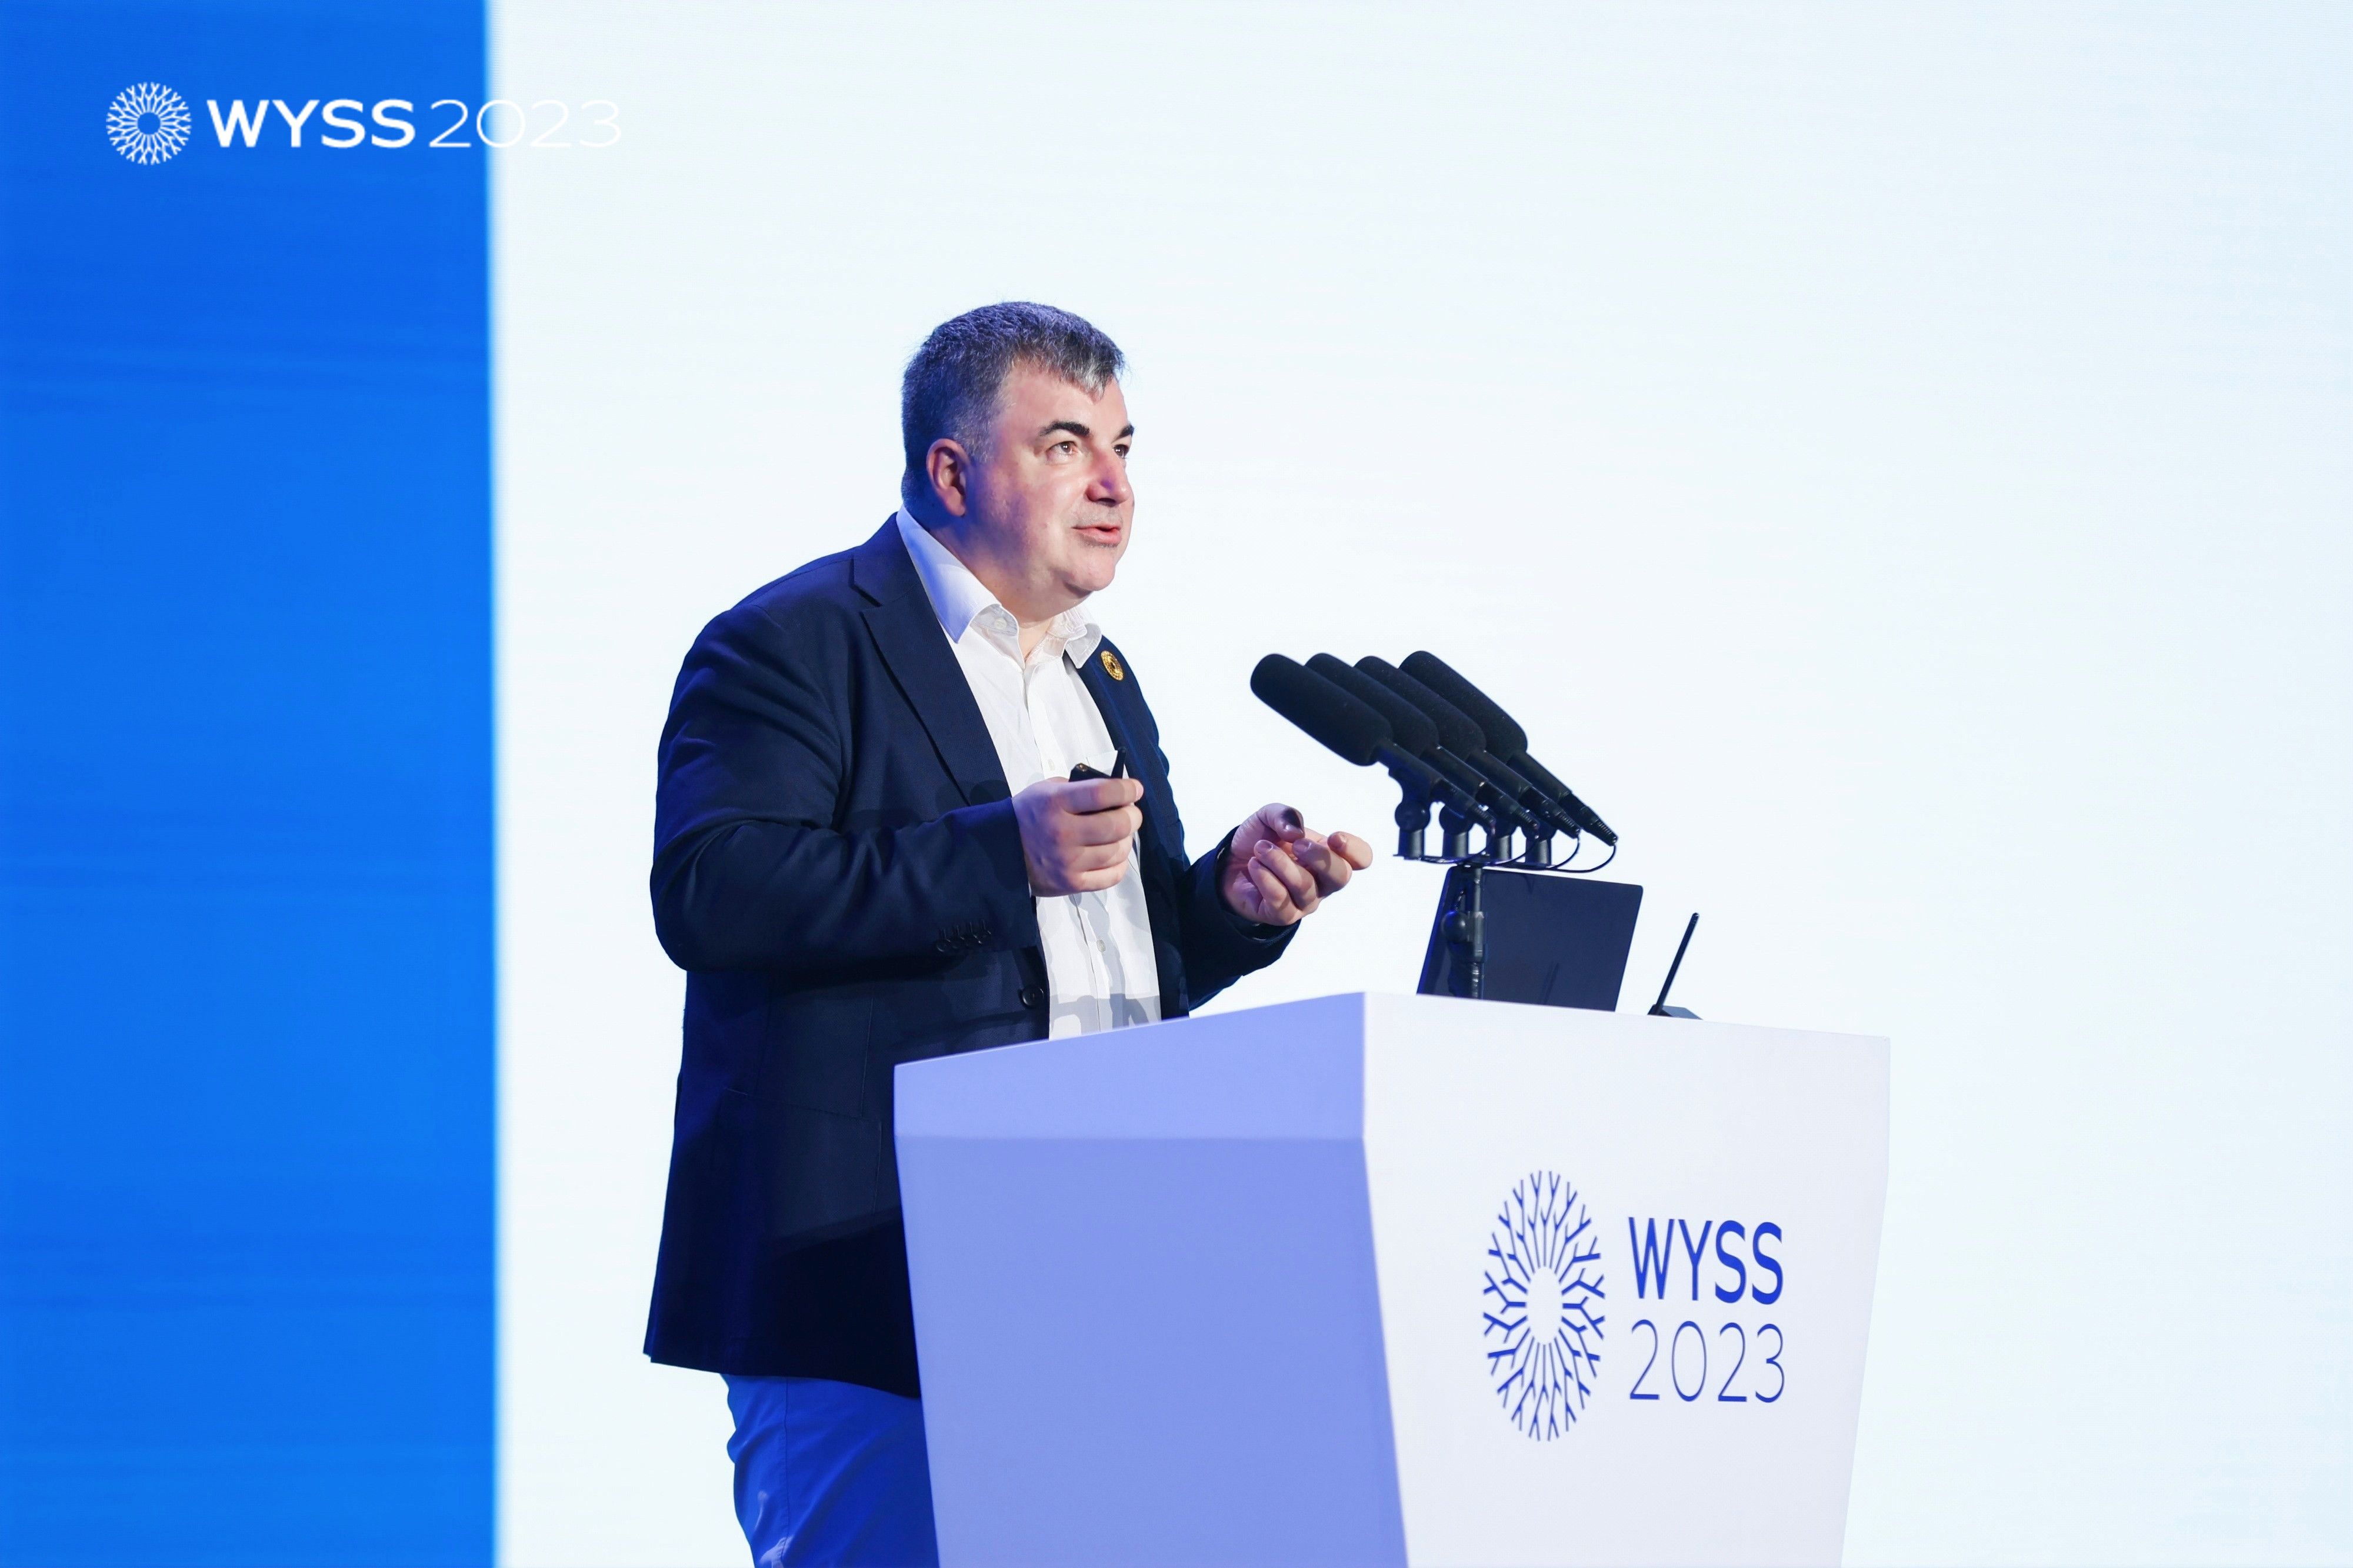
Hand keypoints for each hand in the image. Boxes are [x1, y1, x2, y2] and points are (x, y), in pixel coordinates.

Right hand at [1013, 775, 1144, 895]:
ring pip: (1118, 851)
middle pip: (1117, 825)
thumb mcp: (1047, 790)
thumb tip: (1115, 794)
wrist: (1001, 850)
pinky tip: (1114, 855)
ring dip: (1127, 840)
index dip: (1126, 790)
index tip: (1135, 789)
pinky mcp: (1071, 883)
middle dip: (1132, 816)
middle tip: (1131, 813)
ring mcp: (1068, 862)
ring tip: (1120, 834)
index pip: (1102, 793)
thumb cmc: (1028, 816)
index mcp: (1055, 803)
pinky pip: (1112, 876)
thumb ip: (1079, 788)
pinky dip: (1120, 864)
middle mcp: (1062, 833)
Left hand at [1219, 803, 1374, 925]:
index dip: (1355, 849)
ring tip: (1261, 849)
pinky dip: (1266, 879)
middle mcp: (1323, 881)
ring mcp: (1305, 901)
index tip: (1334, 838)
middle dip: (1320, 857)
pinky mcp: (1283, 915)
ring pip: (1305, 886)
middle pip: (1341, 876)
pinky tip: (1255, 865)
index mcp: (1329, 854)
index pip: (1361, 858)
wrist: (1230, 863)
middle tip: (1296, 844)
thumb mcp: (1268, 817)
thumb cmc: (1260, 841)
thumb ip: (1285, 815)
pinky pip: (1281, 901)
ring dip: (1281, 863)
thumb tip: (1295, 833)